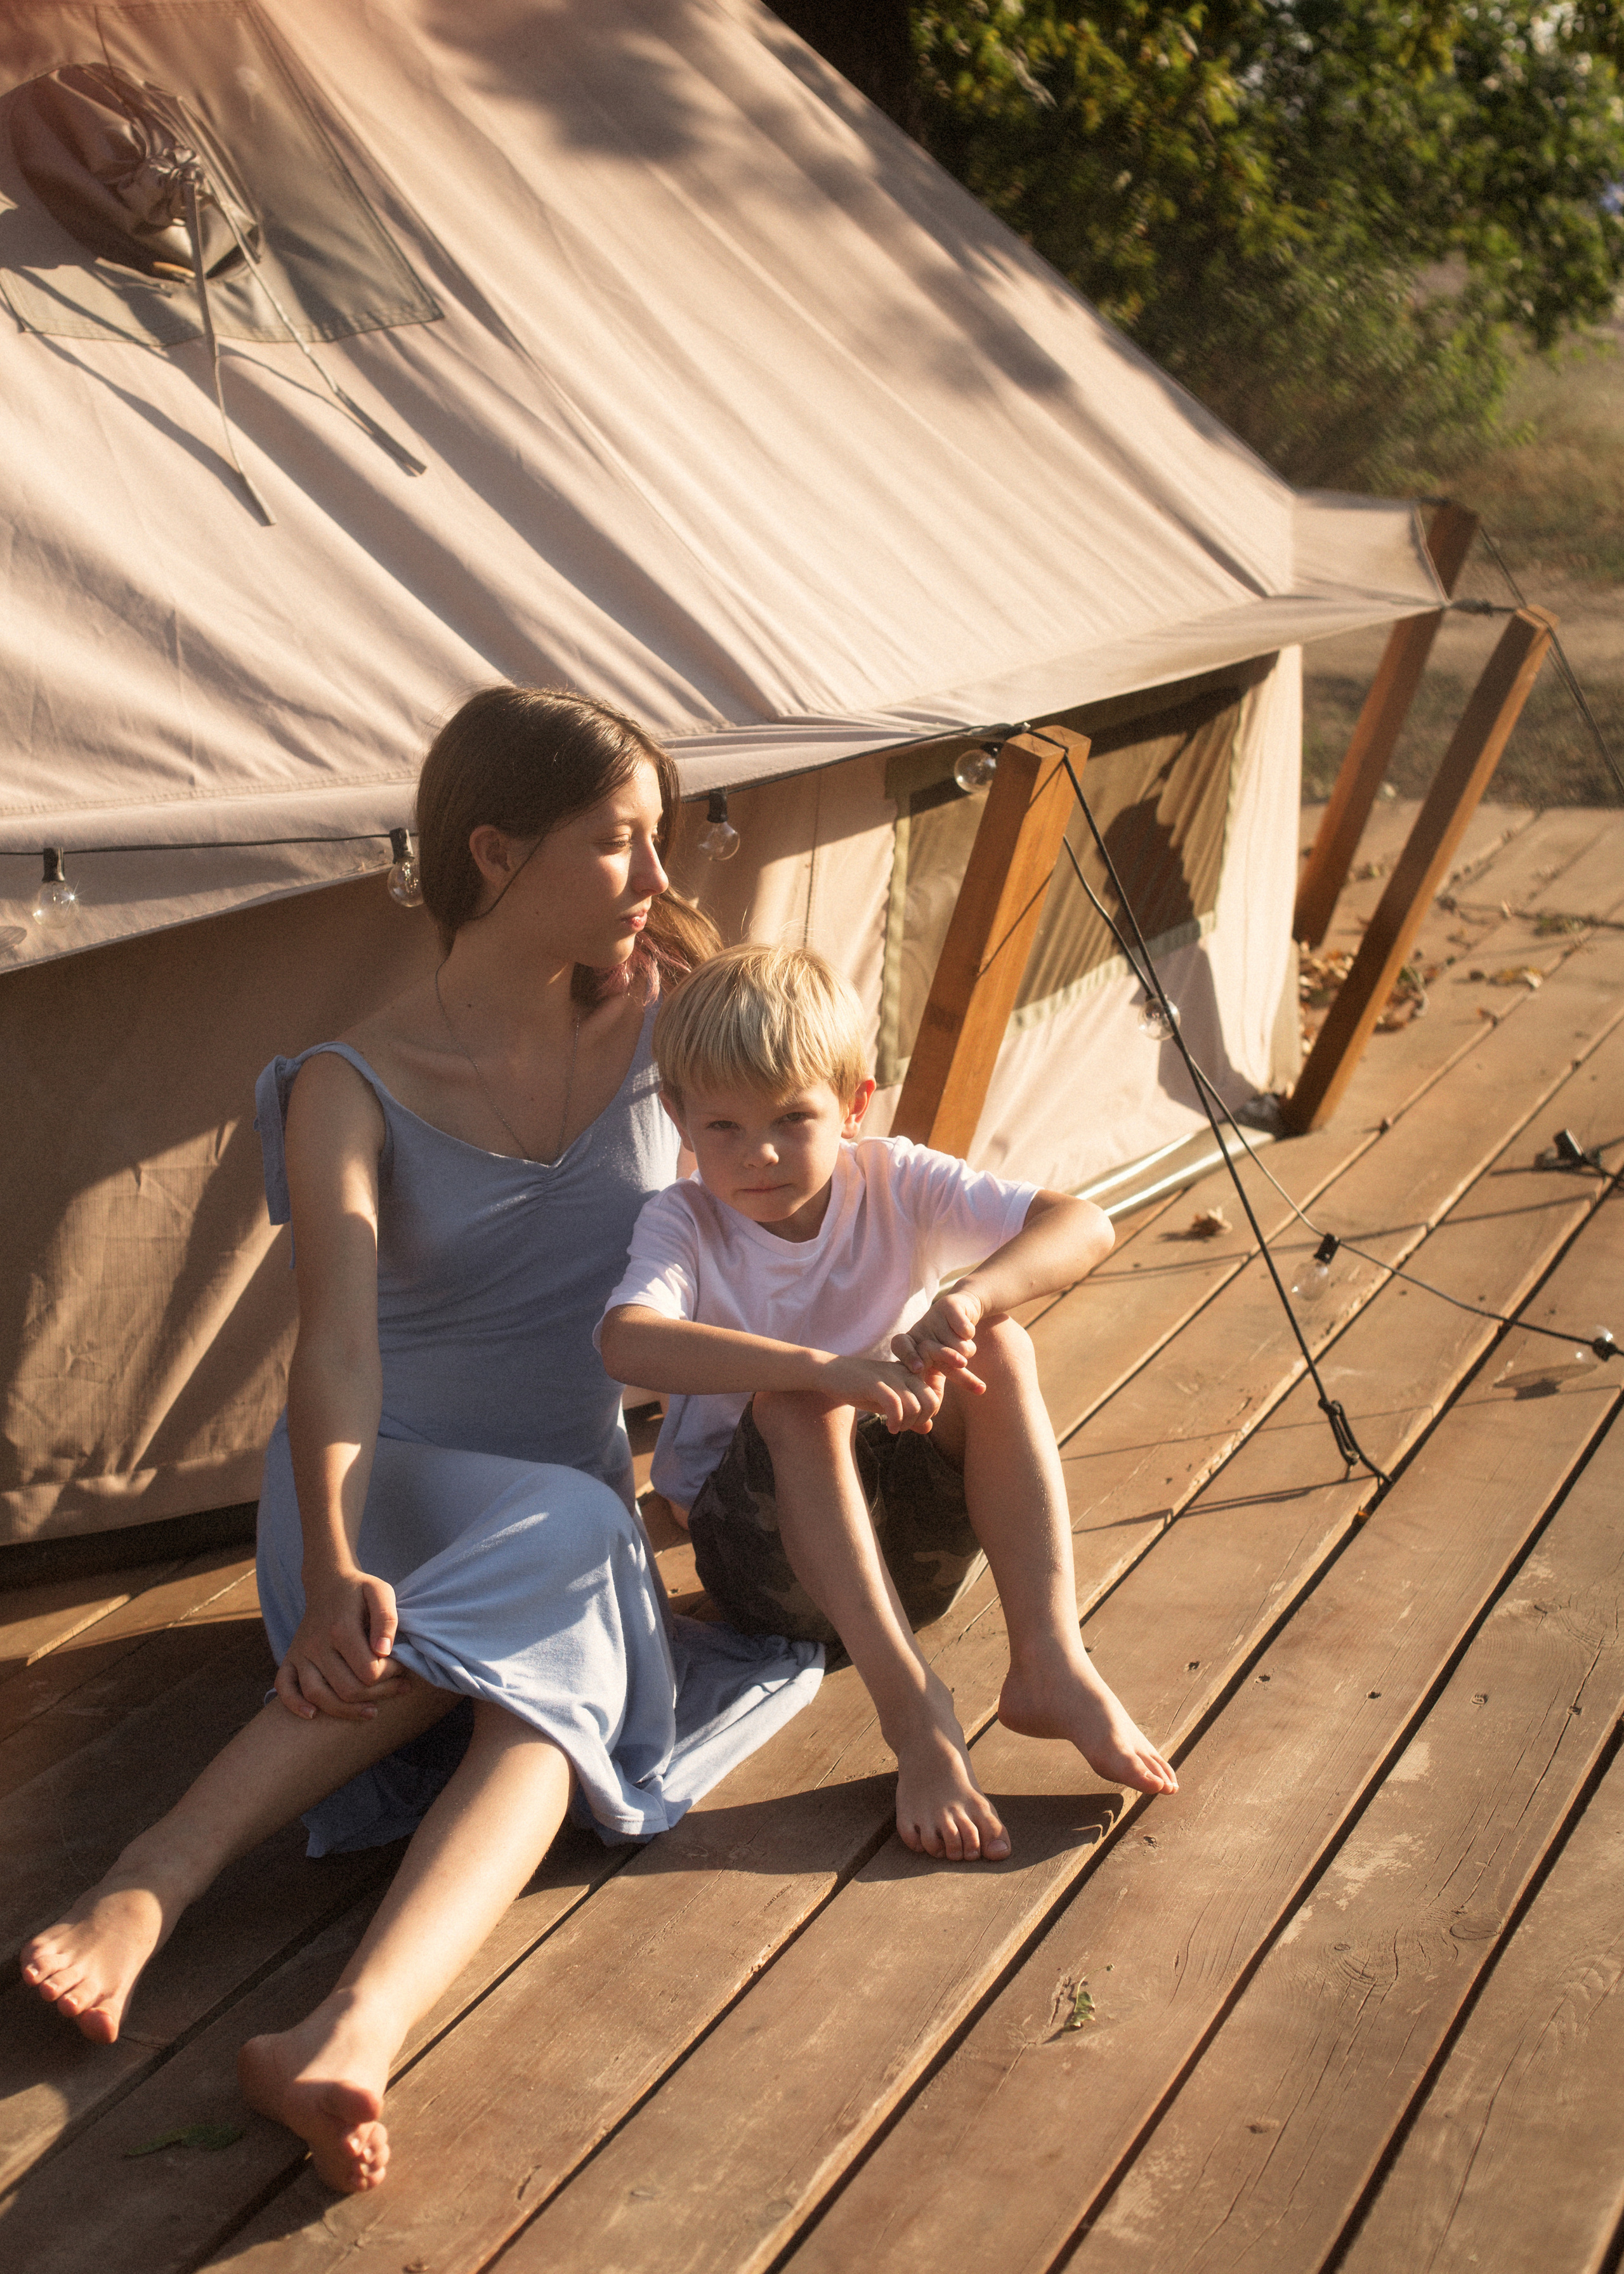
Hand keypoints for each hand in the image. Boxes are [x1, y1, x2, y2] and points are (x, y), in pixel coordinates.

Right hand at [274, 1570, 406, 1720]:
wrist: (328, 1581)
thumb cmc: (358, 1590)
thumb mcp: (380, 1592)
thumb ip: (386, 1619)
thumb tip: (384, 1651)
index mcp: (341, 1628)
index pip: (368, 1670)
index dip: (390, 1675)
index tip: (402, 1668)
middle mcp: (317, 1643)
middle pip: (347, 1688)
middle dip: (378, 1694)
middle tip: (397, 1688)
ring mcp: (301, 1652)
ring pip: (317, 1694)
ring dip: (345, 1711)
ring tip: (371, 1712)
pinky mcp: (291, 1657)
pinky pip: (284, 1686)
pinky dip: (294, 1704)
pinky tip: (313, 1715)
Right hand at [822, 1353, 944, 1434]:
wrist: (829, 1372)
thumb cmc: (860, 1389)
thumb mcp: (888, 1403)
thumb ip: (909, 1415)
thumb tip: (929, 1429)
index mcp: (910, 1374)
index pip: (934, 1399)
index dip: (925, 1416)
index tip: (909, 1422)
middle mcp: (904, 1373)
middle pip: (931, 1402)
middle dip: (920, 1420)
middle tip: (903, 1426)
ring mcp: (890, 1377)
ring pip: (915, 1406)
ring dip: (906, 1424)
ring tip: (894, 1427)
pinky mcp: (875, 1383)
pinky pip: (896, 1405)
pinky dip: (896, 1421)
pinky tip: (888, 1426)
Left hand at [891, 1287, 988, 1394]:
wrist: (963, 1310)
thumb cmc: (947, 1350)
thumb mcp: (937, 1369)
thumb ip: (932, 1391)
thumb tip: (926, 1425)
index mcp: (911, 1344)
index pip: (900, 1346)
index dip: (907, 1356)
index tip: (918, 1368)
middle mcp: (919, 1330)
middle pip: (934, 1351)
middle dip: (951, 1365)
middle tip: (962, 1365)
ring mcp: (934, 1318)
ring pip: (957, 1347)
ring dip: (966, 1350)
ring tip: (963, 1347)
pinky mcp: (950, 1307)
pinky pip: (965, 1331)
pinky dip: (969, 1334)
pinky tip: (967, 1331)